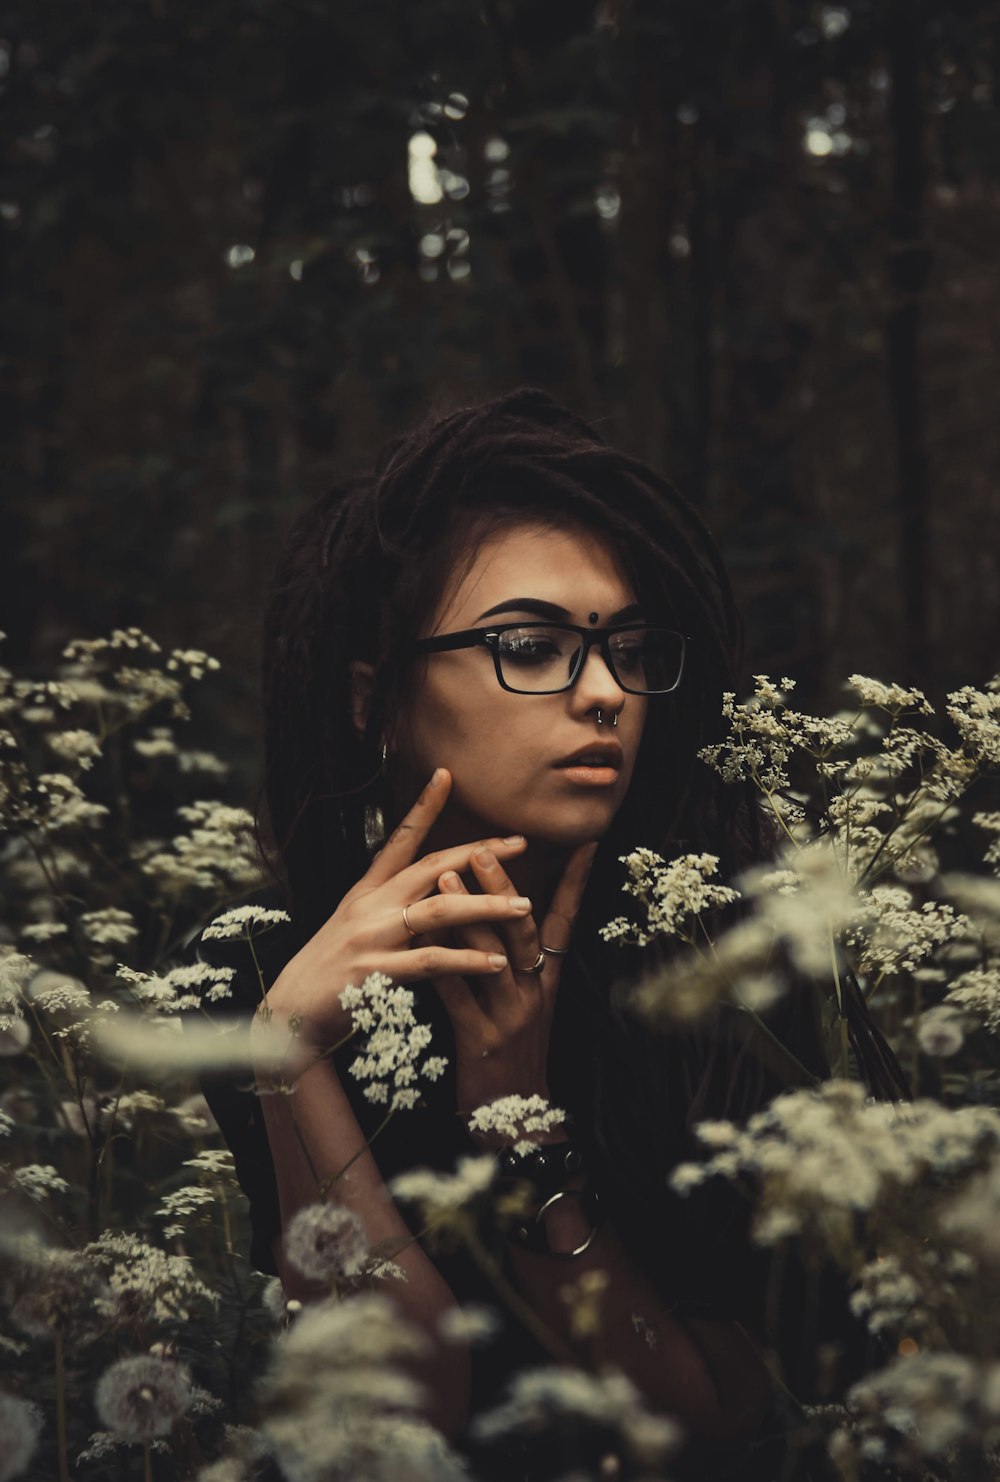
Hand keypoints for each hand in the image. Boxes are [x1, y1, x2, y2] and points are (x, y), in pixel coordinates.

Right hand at [261, 769, 533, 1044]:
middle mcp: (370, 905)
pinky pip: (430, 961)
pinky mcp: (374, 972)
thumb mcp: (359, 927)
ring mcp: (372, 936)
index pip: (399, 839)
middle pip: (433, 867)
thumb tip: (438, 891)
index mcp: (367, 891)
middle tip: (520, 843)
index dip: (423, 806)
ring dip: (485, 906)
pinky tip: (497, 962)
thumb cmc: (329, 971)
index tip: (446, 774)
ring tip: (523, 908)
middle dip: (479, 852)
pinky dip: (467, 960)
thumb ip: (394, 908)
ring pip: (439, 911)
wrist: (288, 1011)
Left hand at [430, 838, 596, 1121]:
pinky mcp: (480, 1043)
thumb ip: (512, 960)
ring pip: (491, 958)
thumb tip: (498, 911)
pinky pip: (458, 998)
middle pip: (522, 930)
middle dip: (502, 888)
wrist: (513, 1123)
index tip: (584, 844)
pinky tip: (419, 945)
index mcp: (545, 980)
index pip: (564, 921)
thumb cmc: (509, 1054)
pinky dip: (439, 968)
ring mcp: (509, 1017)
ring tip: (443, 879)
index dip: (575, 883)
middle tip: (482, 849)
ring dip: (467, 916)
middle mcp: (534, 993)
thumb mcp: (522, 1003)